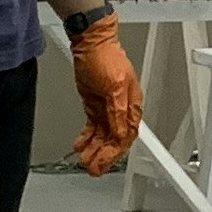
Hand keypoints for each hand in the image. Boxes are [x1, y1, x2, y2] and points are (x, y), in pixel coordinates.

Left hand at [66, 9, 142, 176]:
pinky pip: (92, 128)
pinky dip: (87, 138)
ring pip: (102, 136)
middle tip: (93, 168)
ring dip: (94, 149)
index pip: (127, 134)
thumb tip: (120, 131)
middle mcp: (121, 109)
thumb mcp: (113, 85)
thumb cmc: (105, 57)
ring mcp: (107, 108)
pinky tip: (80, 145)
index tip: (105, 161)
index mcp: (131, 104)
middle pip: (115, 139)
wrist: (89, 43)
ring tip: (85, 160)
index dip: (116, 150)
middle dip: (104, 155)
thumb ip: (118, 110)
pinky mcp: (95, 106)